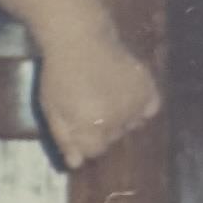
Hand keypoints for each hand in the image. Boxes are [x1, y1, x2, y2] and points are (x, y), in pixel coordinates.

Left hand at [38, 29, 159, 168]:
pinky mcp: (147, 88)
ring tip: (106, 95)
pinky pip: (150, 110)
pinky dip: (141, 107)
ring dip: (121, 118)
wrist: (80, 38)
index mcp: (90, 128)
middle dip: (101, 128)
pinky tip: (127, 95)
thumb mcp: (53, 109)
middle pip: (112, 139)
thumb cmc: (59, 75)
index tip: (80, 121)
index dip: (85, 138)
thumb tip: (77, 164)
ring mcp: (134, 105)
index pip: (95, 152)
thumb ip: (65, 138)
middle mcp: (116, 121)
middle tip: (91, 103)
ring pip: (131, 126)